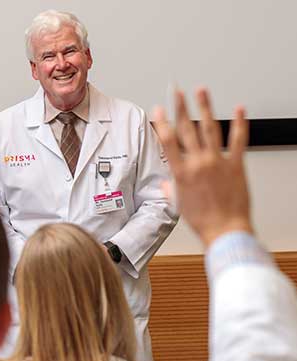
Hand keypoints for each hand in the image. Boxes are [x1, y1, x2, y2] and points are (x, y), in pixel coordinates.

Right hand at [154, 88, 252, 246]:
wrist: (224, 229)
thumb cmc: (202, 220)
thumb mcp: (178, 205)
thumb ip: (171, 189)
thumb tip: (167, 184)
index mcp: (182, 174)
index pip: (168, 142)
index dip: (162, 124)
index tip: (159, 110)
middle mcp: (198, 164)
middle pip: (187, 130)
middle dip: (180, 108)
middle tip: (176, 93)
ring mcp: (217, 162)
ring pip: (209, 129)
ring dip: (205, 108)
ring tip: (201, 92)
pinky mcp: (235, 165)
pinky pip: (238, 141)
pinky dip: (240, 123)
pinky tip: (239, 110)